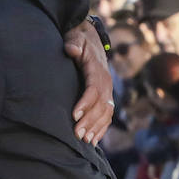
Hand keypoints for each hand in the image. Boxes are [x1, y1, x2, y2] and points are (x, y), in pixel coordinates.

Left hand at [65, 20, 113, 144]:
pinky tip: (94, 140)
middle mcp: (106, 82)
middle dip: (90, 121)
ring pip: (106, 112)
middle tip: (77, 135)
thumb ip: (73, 43)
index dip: (85, 102)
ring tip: (85, 141)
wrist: (90, 40)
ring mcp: (107, 91)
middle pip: (101, 105)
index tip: (74, 115)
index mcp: (97, 70)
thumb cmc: (79, 40)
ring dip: (96, 128)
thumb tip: (71, 49)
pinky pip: (108, 115)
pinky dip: (102, 128)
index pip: (93, 89)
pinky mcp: (106, 97)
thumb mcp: (76, 37)